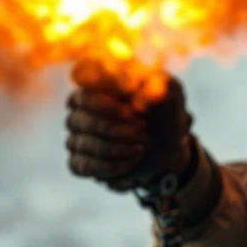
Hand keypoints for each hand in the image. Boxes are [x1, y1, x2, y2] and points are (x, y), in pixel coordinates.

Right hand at [65, 64, 193, 191]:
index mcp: (96, 86)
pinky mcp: (81, 162)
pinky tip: (131, 161)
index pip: (81, 89)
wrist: (169, 147)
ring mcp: (77, 137)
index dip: (105, 104)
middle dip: (112, 128)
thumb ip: (155, 82)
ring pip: (81, 143)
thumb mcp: (169, 93)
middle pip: (78, 118)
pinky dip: (109, 165)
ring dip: (114, 148)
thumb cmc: (165, 114)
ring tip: (141, 148)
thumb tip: (137, 81)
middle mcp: (80, 110)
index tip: (133, 112)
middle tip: (141, 130)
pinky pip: (82, 165)